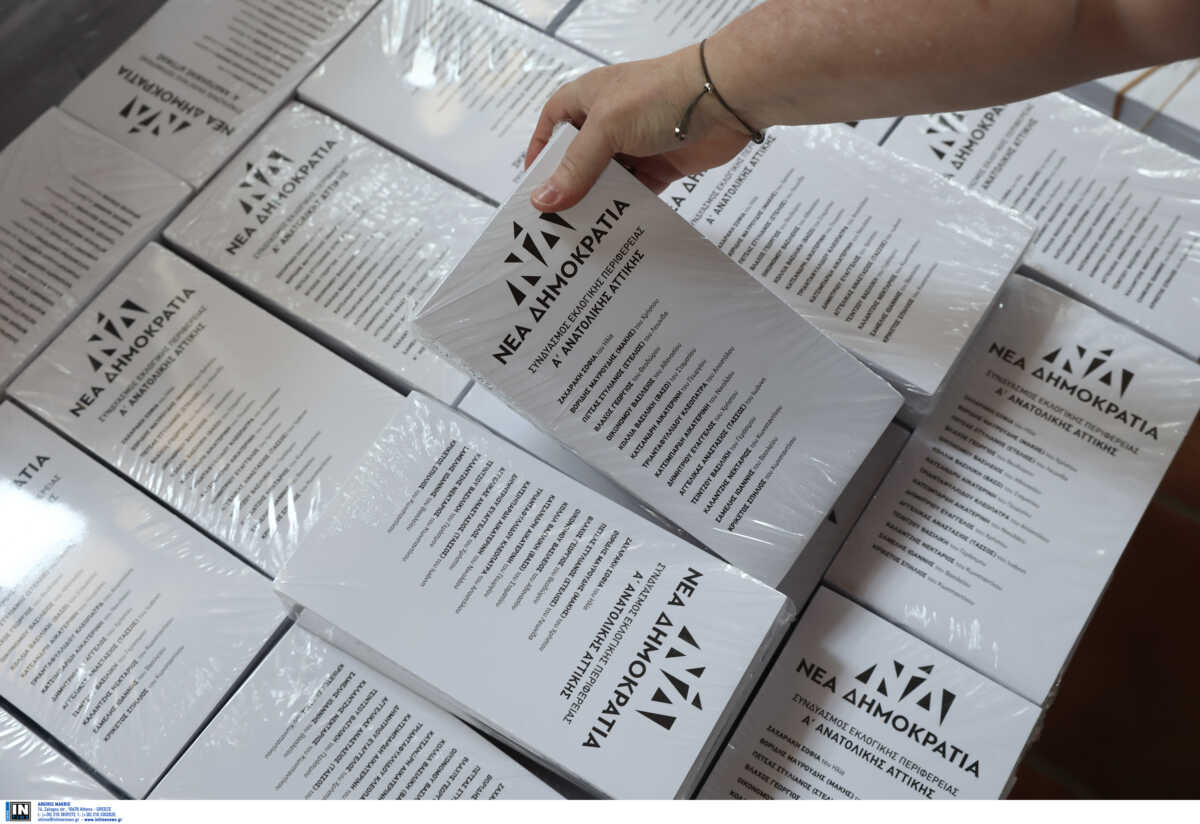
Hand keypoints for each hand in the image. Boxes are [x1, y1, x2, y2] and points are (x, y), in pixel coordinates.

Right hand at [524, 44, 754, 211]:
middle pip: (578, 159)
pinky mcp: (661, 165)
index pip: (552, 125)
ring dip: (598, 203)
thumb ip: (575, 168)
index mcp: (587, 99)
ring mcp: (636, 144)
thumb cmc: (657, 98)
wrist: (724, 98)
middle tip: (553, 223)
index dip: (540, 151)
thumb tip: (541, 202)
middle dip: (568, 188)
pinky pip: (637, 192)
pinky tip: (614, 232)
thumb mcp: (606, 128)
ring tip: (580, 235)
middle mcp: (608, 121)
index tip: (532, 186)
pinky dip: (627, 209)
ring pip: (608, 180)